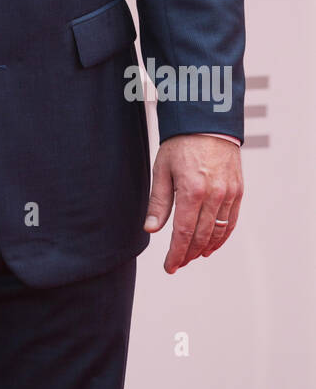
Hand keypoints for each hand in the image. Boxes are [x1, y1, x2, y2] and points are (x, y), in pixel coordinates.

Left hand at [143, 135, 242, 273]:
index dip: (176, 253)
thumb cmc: (180, 143)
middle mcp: (214, 195)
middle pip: (202, 236)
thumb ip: (158, 201)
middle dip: (189, 254)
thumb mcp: (162, 169)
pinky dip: (222, 236)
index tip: (169, 267)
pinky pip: (232, 220)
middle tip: (178, 263)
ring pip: (219, 231)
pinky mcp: (238, 190)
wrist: (207, 121)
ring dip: (206, 248)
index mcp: (192, 190)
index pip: (184, 233)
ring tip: (193, 256)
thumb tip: (151, 229)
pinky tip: (212, 244)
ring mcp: (229, 193)